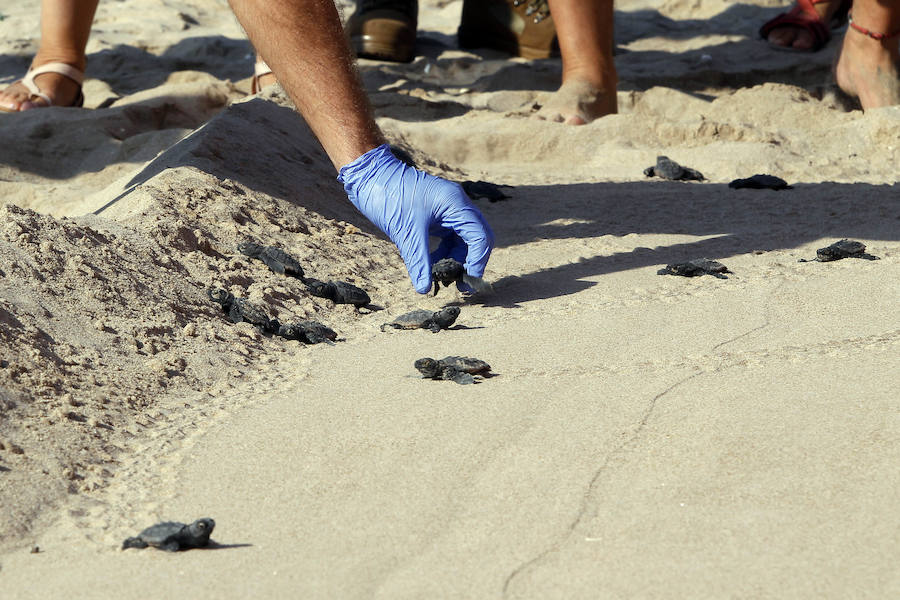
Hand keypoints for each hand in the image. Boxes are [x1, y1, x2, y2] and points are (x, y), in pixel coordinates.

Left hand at [338, 144, 494, 293]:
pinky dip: (444, 253)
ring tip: (444, 279)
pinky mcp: (437, 214)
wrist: (369, 175)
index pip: (480, 236)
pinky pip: (450, 237)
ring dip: (457, 260)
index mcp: (455, 204)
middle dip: (471, 262)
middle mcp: (457, 205)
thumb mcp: (405, 232)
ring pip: (464, 240)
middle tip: (462, 285)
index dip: (477, 262)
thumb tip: (424, 289)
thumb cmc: (388, 196)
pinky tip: (431, 266)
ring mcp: (448, 209)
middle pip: (478, 238)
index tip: (467, 282)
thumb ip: (418, 262)